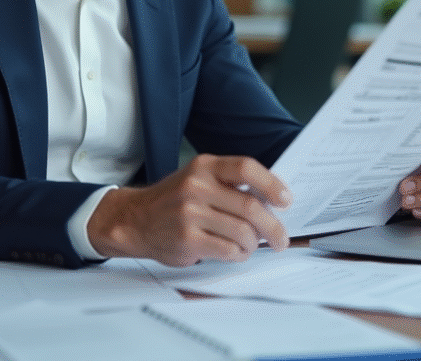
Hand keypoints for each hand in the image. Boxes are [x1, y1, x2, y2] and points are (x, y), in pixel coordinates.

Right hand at [86, 154, 292, 266]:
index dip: (271, 184)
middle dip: (273, 226)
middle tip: (281, 237)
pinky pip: (228, 250)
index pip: (246, 168)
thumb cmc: (174, 201)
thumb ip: (229, 184)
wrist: (135, 219)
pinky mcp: (187, 239)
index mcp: (204, 166)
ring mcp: (190, 213)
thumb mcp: (198, 179)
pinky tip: (236, 252)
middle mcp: (197, 186)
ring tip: (252, 246)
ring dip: (255, 244)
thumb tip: (272, 199)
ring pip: (243, 232)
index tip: (285, 200)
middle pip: (250, 205)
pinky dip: (239, 254)